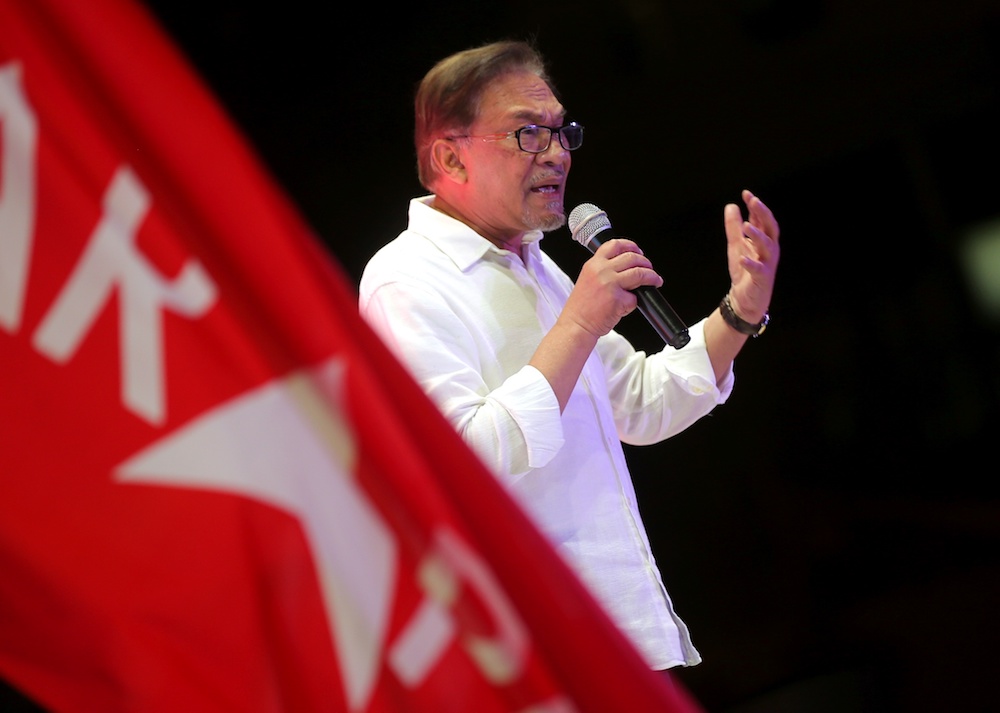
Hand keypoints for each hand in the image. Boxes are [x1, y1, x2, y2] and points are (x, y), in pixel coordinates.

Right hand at [563, 238, 661, 336]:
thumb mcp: (588, 279)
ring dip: (652, 276)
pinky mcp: (618, 299)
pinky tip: (627, 306)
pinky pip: (635, 297)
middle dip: (646, 263)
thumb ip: (604, 270)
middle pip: (632, 257)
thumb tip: (627, 267)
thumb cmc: (581, 308)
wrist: (576, 325)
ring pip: (640, 273)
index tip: (638, 251)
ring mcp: (610, 284)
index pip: (615, 245)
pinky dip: (634, 302)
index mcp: (593, 264)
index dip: (631, 246)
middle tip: (649, 269)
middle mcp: (601, 271)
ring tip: (655, 281)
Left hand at [725, 189, 779, 323]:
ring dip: (757, 235)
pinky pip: (757, 269)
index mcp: (764, 240)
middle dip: (763, 214)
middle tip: (754, 201)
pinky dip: (750, 263)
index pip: (762, 219)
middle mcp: (769, 250)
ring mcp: (767, 263)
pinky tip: (742, 258)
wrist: (745, 299)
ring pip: (767, 246)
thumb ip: (734, 228)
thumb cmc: (744, 271)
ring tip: (746, 226)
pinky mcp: (762, 278)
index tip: (746, 194)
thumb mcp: (736, 245)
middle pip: (770, 228)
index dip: (756, 206)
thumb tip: (732, 206)